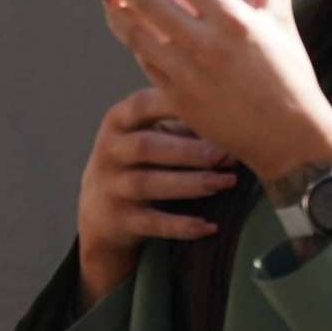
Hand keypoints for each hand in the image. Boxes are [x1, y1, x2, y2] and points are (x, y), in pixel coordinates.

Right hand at [76, 87, 236, 310]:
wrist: (99, 210)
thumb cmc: (137, 160)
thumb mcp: (149, 134)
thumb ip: (183, 127)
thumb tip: (233, 133)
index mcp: (117, 121)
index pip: (142, 105)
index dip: (174, 104)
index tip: (211, 105)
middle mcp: (109, 151)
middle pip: (146, 146)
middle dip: (187, 151)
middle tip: (224, 154)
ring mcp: (111, 187)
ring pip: (148, 184)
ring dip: (190, 184)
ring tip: (225, 182)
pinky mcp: (119, 220)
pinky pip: (152, 223)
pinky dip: (181, 226)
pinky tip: (208, 226)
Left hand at [103, 0, 331, 186]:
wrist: (289, 136)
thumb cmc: (290, 75)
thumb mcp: (283, 21)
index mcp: (232, 18)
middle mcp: (205, 44)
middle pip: (148, 2)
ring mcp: (188, 74)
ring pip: (137, 36)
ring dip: (117, 14)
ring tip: (109, 0)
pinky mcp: (179, 100)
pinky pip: (145, 65)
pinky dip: (133, 46)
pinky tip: (129, 34)